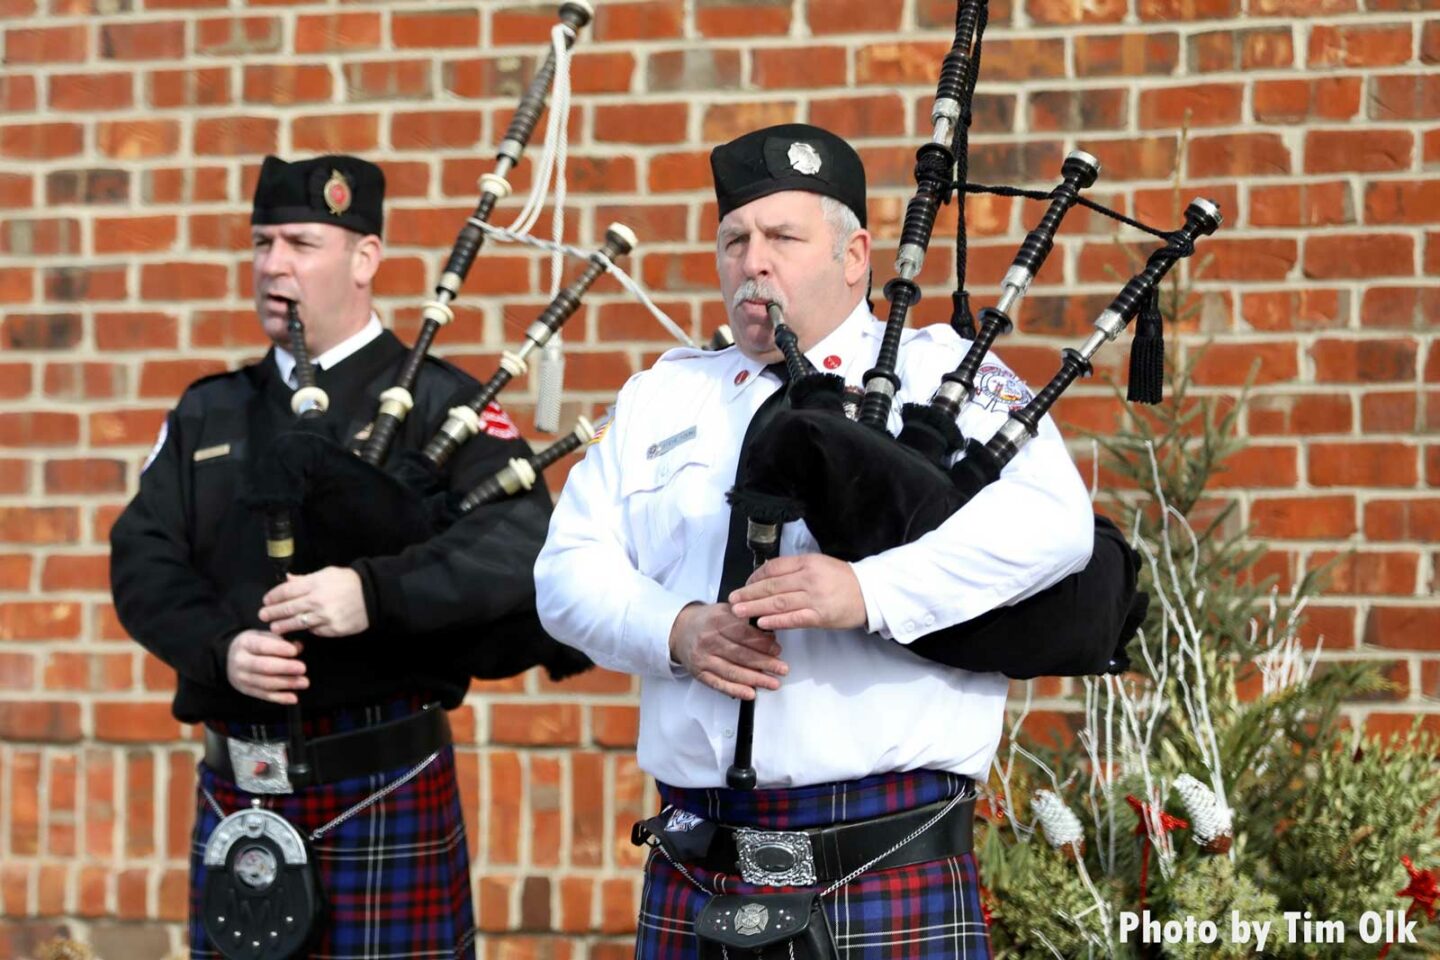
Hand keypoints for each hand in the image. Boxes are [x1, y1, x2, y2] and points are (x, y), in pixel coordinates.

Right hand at [226, 629, 306, 704]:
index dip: (279, 649)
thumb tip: (298, 647)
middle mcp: (241, 661)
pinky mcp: (246, 690)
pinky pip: (265, 696)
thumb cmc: (255, 645)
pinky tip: (294, 698)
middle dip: (285, 668)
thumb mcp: (265, 637)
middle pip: (264, 666)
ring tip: (304, 682)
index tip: (294, 651)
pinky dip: (280, 698)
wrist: (231, 658)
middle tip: (302, 668)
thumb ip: (281, 641)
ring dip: (287, 683)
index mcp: (245, 644)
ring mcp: (242, 678)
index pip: (262, 646)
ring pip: (266, 683)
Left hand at [259, 567, 368, 636]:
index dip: (273, 596)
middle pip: (288, 609)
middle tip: (263, 616)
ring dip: (283, 626)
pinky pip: (315, 631)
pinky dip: (307, 629)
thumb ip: (305, 579)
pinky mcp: (332, 629)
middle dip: (272, 613)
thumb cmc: (349, 582)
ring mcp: (325, 617)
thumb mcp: (327, 573)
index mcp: (315, 584)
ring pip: (297, 623)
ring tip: (275, 628)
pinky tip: (301, 629)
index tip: (266, 601)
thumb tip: (287, 580)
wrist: (373, 595)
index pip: (286, 591)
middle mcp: (317, 601)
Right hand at [668, 602, 787, 700]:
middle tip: (782, 669)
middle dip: (765, 663)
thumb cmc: (708, 621)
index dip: (762, 643)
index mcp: (717, 620)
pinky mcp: (699, 673)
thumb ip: (746, 617)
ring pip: (732, 671)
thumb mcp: (725, 609)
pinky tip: (751, 693)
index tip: (777, 649)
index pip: (743, 633)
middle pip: (740, 654)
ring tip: (773, 683)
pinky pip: (719, 684)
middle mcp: (709, 639)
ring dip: (755, 679)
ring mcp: (703, 658)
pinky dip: (736, 690)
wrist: (680, 630)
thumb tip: (771, 630)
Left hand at [728, 554, 866, 631]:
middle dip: (749, 593)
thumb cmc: (842, 579)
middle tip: (732, 599)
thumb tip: (767, 576)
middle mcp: (809, 578)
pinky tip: (762, 622)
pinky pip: (794, 618)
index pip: (774, 568)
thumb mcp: (819, 564)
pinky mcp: (821, 616)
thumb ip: (795, 569)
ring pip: (779, 602)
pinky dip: (776, 621)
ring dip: (756, 607)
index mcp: (807, 563)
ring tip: (739, 611)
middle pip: (772, 585)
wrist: (869, 593)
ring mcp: (815, 598)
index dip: (755, 577)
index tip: (744, 585)